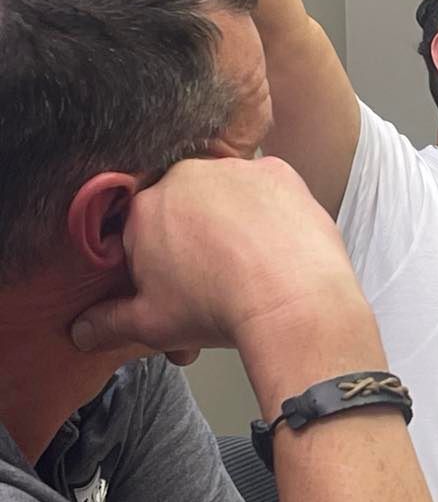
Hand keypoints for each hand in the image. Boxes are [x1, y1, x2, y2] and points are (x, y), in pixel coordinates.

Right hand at [72, 156, 361, 357]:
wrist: (290, 299)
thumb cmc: (219, 309)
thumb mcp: (152, 324)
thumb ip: (110, 322)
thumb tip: (82, 330)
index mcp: (144, 209)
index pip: (138, 226)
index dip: (154, 257)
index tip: (171, 279)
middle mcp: (185, 178)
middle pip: (183, 206)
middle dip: (192, 238)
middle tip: (214, 275)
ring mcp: (233, 170)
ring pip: (225, 194)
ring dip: (231, 221)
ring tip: (250, 264)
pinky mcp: (277, 172)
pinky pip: (267, 187)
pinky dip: (270, 210)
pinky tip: (276, 242)